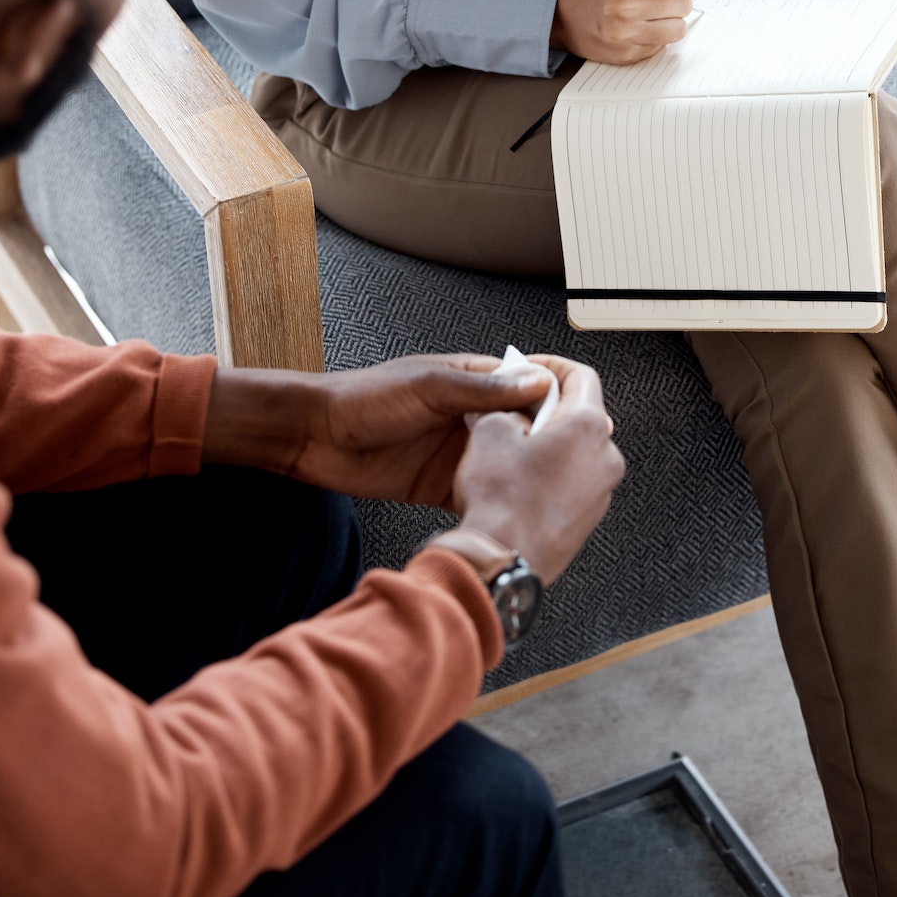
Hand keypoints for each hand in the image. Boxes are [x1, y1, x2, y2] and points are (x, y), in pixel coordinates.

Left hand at [201, 356, 553, 505]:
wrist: (313, 438)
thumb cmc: (363, 398)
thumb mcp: (429, 386)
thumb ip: (482, 390)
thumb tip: (536, 382)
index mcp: (471, 382)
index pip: (527, 385)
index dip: (556, 402)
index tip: (583, 421)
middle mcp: (470, 417)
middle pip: (524, 431)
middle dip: (547, 448)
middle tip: (574, 467)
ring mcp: (457, 453)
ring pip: (506, 467)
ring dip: (523, 479)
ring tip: (550, 496)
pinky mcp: (441, 486)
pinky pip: (479, 495)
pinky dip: (495, 503)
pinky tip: (511, 514)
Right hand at [448, 357, 624, 583]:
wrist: (502, 558)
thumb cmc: (501, 502)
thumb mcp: (489, 431)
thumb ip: (505, 407)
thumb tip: (508, 408)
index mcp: (587, 427)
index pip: (581, 376)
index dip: (550, 367)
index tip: (529, 370)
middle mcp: (604, 458)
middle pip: (581, 414)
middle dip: (547, 408)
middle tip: (514, 410)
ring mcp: (600, 492)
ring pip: (577, 451)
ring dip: (548, 443)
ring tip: (511, 450)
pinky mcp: (587, 518)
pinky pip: (573, 482)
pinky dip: (551, 473)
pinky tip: (519, 482)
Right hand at [551, 0, 718, 63]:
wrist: (562, 9)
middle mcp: (623, 5)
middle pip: (685, 4)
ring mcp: (623, 34)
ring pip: (679, 29)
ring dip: (670, 19)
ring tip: (648, 11)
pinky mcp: (625, 55)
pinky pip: (663, 46)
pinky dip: (655, 35)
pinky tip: (636, 26)